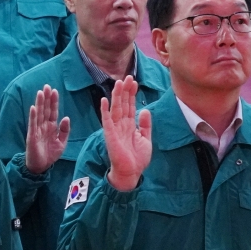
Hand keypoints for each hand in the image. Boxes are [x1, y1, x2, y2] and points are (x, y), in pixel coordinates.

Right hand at [23, 84, 71, 174]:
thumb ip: (64, 130)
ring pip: (39, 114)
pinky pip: (32, 124)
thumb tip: (66, 117)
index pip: (52, 111)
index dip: (54, 102)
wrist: (41, 166)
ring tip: (40, 92)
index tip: (55, 91)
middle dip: (46, 98)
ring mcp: (37, 130)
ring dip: (39, 103)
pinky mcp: (32, 136)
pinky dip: (33, 116)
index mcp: (51, 127)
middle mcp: (43, 126)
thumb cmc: (50, 155)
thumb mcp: (62, 142)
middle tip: (47, 86)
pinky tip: (33, 108)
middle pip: (45, 109)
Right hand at [98, 75, 154, 190]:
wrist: (131, 173)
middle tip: (128, 76)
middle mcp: (121, 125)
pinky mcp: (109, 135)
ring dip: (117, 96)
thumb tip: (145, 110)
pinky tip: (104, 100)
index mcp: (129, 126)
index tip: (134, 82)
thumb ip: (145, 124)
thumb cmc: (137, 159)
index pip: (130, 106)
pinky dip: (104, 110)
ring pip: (115, 109)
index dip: (132, 94)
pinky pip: (106, 121)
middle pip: (122, 104)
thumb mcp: (146, 139)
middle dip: (125, 91)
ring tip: (119, 83)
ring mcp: (114, 129)